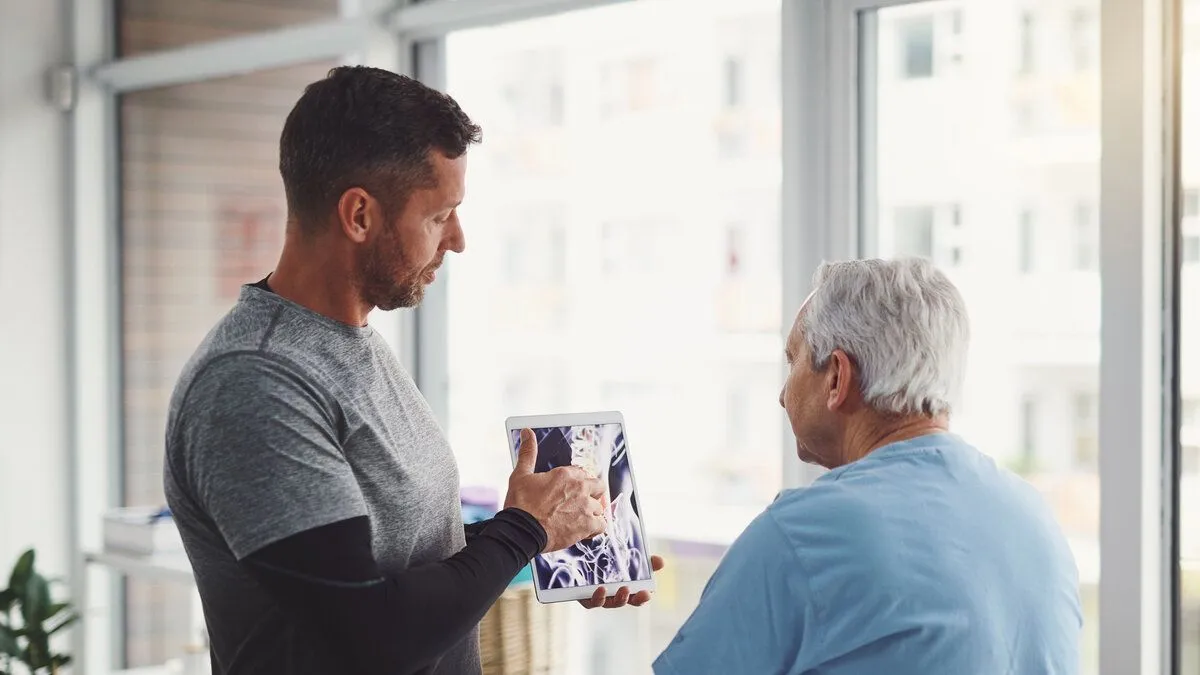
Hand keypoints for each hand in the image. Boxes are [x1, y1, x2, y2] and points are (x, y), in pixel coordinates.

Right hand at [504, 428, 607, 552]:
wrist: (520, 532)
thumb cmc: (520, 505)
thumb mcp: (520, 475)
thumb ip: (528, 452)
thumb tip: (527, 432)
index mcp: (565, 474)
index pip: (582, 473)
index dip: (576, 482)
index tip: (569, 490)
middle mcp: (579, 488)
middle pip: (598, 486)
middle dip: (591, 494)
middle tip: (577, 503)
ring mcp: (585, 507)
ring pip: (599, 507)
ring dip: (591, 512)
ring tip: (577, 519)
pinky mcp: (587, 526)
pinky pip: (602, 525)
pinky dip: (595, 528)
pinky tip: (585, 530)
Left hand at [578, 555, 665, 608]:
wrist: (579, 555)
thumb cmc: (607, 559)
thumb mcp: (626, 557)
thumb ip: (644, 560)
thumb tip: (661, 561)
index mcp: (625, 587)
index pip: (637, 596)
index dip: (643, 596)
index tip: (648, 592)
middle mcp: (612, 595)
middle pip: (626, 601)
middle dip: (636, 599)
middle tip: (643, 593)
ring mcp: (599, 597)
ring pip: (610, 603)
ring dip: (620, 598)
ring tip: (625, 589)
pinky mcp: (584, 596)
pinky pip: (591, 601)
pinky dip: (598, 597)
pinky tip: (601, 589)